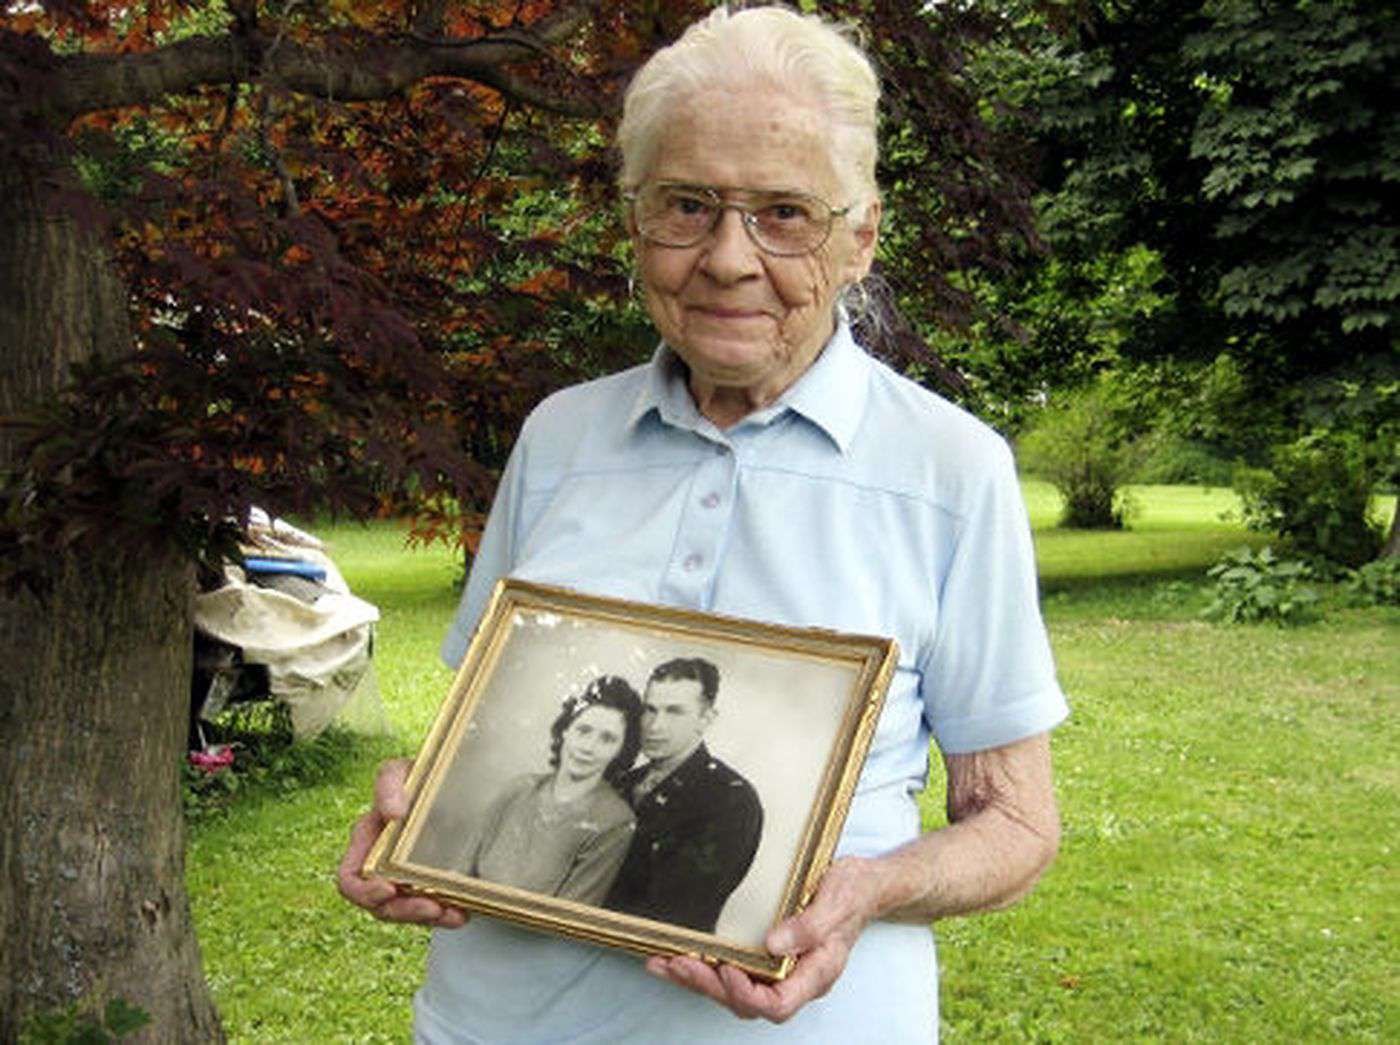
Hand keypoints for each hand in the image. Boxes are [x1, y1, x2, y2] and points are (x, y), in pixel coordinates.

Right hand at [336, 757, 468, 928]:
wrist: (456, 781)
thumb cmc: (418, 776)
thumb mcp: (401, 771)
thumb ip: (388, 783)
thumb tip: (392, 813)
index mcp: (366, 844)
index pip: (349, 880)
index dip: (363, 892)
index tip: (388, 889)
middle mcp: (382, 867)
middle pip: (381, 905)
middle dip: (404, 912)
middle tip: (431, 908)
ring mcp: (407, 879)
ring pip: (409, 912)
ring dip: (428, 918)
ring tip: (452, 914)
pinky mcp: (433, 884)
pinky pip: (434, 908)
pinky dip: (448, 914)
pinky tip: (463, 912)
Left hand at [644, 857, 880, 1022]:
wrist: (863, 883)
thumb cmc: (855, 892)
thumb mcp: (838, 901)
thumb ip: (810, 926)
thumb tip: (775, 944)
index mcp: (817, 973)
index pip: (778, 1004)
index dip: (747, 994)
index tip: (726, 970)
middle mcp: (795, 977)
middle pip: (748, 1000)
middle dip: (710, 985)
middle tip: (679, 965)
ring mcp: (779, 968)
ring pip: (734, 989)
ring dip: (698, 979)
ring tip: (665, 964)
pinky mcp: (766, 954)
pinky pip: (732, 968)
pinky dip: (703, 964)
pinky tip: (677, 955)